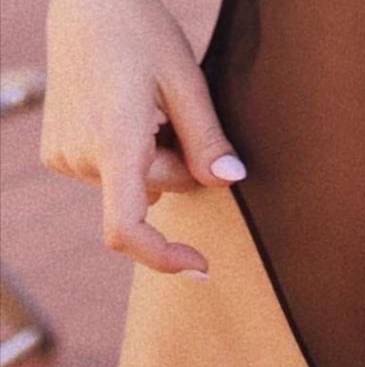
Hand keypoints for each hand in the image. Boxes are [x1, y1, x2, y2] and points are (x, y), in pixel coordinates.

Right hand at [40, 0, 245, 276]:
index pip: (127, 226)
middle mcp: (80, 156)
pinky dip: (135, 155)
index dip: (163, 256)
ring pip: (138, 183)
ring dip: (157, 158)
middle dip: (181, 167)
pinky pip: (115, 173)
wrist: (88, 4)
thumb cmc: (140, 32)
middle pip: (156, 193)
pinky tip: (130, 113)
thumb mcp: (186, 80)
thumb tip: (229, 182)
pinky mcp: (60, 153)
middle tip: (180, 116)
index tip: (200, 267)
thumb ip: (207, 138)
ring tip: (149, 107)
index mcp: (112, 142)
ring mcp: (64, 156)